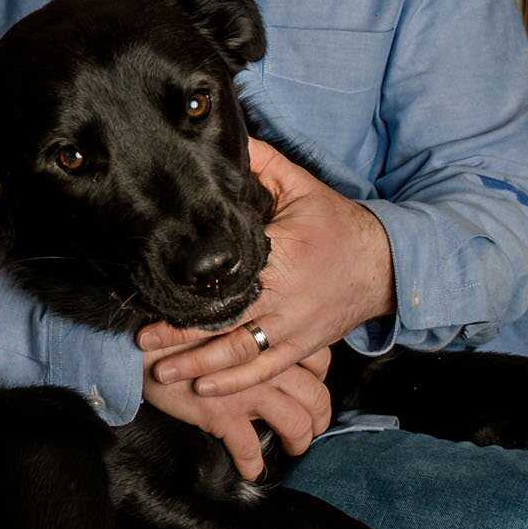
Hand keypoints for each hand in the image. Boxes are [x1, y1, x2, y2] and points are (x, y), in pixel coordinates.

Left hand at [139, 138, 392, 398]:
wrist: (385, 264)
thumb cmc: (336, 224)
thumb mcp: (301, 186)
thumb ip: (262, 164)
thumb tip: (226, 137)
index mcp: (281, 255)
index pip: (227, 273)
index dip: (190, 284)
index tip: (152, 287)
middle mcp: (285, 297)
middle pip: (225, 320)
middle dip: (181, 334)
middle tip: (142, 340)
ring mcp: (294, 327)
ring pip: (240, 353)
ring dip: (199, 366)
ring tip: (162, 372)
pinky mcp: (302, 347)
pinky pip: (265, 371)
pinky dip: (235, 385)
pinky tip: (204, 392)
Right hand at [140, 346, 335, 479]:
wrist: (139, 344)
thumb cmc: (178, 330)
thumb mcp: (222, 321)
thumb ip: (248, 332)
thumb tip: (263, 343)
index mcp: (267, 338)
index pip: (318, 360)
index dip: (321, 378)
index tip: (312, 386)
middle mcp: (264, 364)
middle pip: (316, 396)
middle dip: (319, 418)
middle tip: (312, 427)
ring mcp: (246, 391)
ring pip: (295, 424)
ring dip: (299, 441)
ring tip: (292, 449)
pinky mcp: (222, 414)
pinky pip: (249, 448)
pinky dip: (253, 465)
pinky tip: (251, 471)